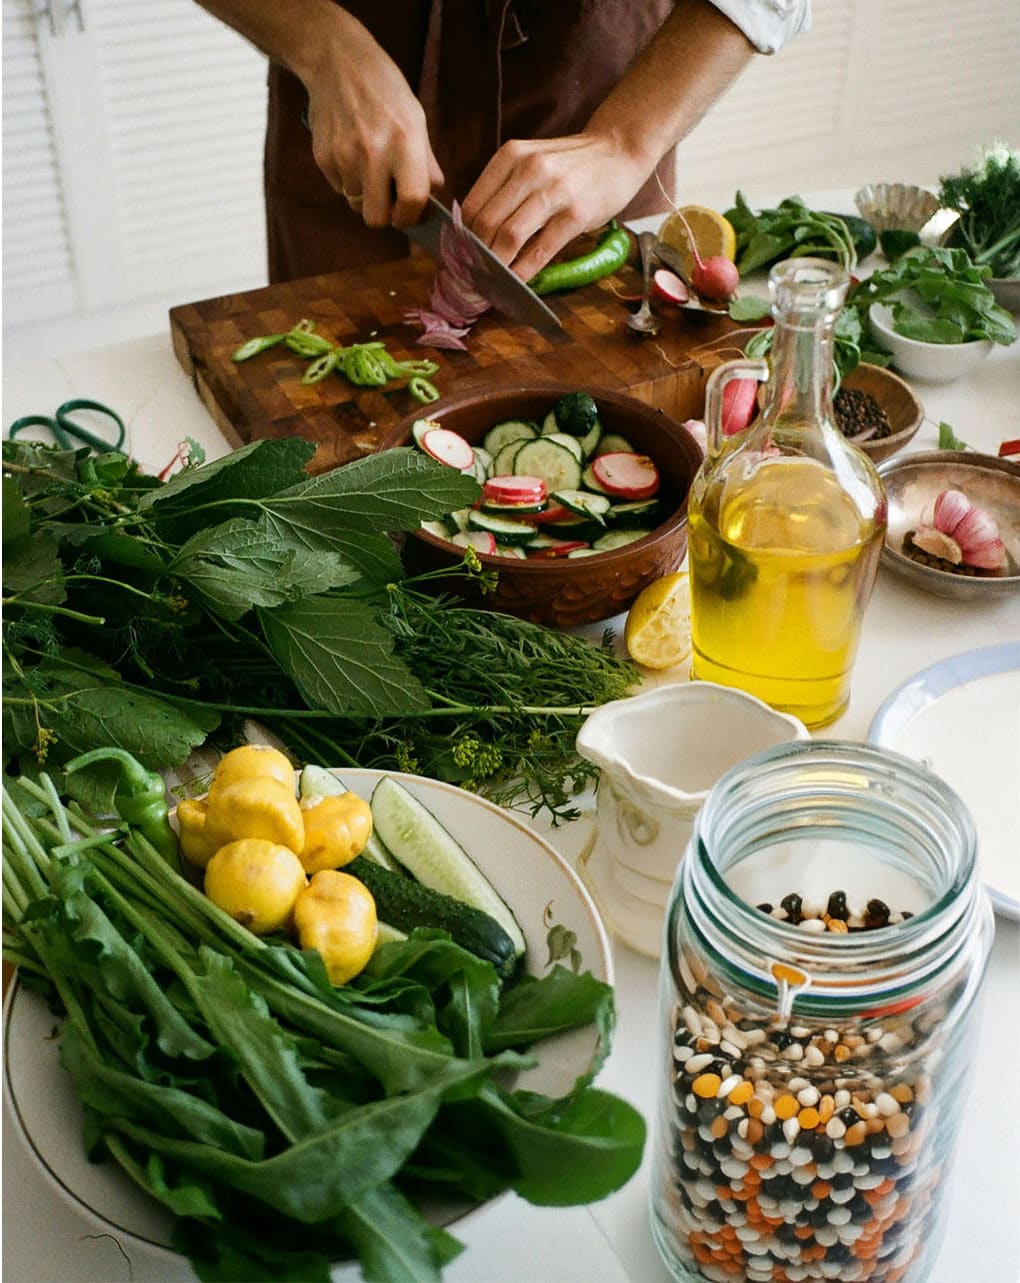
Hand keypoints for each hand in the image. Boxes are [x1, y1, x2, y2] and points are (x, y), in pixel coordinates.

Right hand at [304, 17, 443, 228]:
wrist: (337, 62)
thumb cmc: (385, 92)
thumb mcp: (416, 120)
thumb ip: (426, 165)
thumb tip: (430, 205)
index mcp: (405, 143)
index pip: (411, 202)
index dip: (411, 217)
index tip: (409, 213)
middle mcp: (373, 153)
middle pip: (376, 219)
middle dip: (384, 215)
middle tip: (388, 199)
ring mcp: (344, 156)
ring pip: (356, 204)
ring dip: (365, 194)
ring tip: (369, 165)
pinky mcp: (323, 157)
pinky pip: (339, 188)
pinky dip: (348, 179)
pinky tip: (351, 152)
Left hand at [460, 132, 649, 280]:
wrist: (619, 150)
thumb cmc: (571, 164)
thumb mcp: (532, 161)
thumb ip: (505, 188)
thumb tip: (476, 233)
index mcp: (511, 156)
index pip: (472, 205)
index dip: (462, 238)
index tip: (461, 258)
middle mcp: (529, 170)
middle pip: (486, 223)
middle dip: (475, 256)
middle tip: (472, 277)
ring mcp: (554, 191)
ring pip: (509, 237)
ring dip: (496, 266)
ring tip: (491, 282)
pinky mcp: (576, 214)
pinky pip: (540, 250)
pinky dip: (524, 271)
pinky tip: (517, 283)